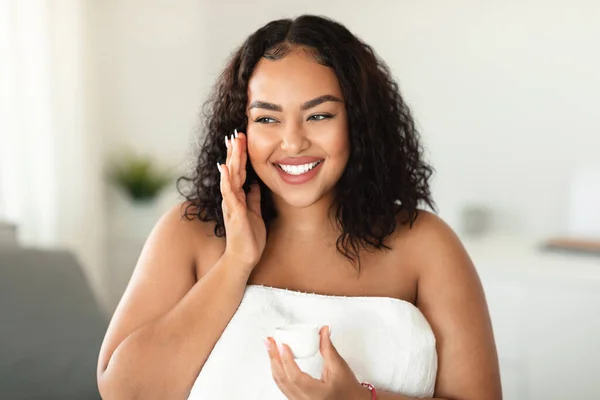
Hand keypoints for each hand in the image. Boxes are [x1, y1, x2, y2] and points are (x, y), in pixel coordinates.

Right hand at [218, 130, 265, 271]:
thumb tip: (256, 184)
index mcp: (239, 197)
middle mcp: (232, 198)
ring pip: (230, 177)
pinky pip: (230, 194)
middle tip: (236, 132)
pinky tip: (225, 168)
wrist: (244, 258)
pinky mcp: (234, 213)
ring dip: (231, 159)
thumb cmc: (250, 237)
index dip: (240, 155)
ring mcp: (232, 204)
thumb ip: (254, 198)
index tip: (241, 138)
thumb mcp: (255, 212)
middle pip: (233, 170)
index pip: (239, 172)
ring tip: (232, 143)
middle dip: (235, 151)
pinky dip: (226, 180)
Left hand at [265, 326, 370, 399]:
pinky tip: (276, 360)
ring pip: (280, 383)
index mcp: (316, 394)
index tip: (282, 345)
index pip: (295, 377)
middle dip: (273, 358)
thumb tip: (323, 331)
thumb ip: (328, 348)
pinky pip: (282, 386)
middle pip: (282, 379)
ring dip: (273, 364)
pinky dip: (278, 371)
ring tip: (270, 347)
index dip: (286, 360)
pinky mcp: (297, 399)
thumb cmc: (348, 390)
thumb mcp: (340, 367)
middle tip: (270, 342)